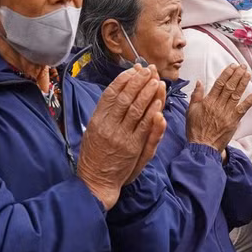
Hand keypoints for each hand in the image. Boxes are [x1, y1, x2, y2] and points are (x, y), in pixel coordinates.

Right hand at [77, 65, 166, 209]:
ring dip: (147, 93)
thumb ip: (104, 115)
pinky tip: (158, 101)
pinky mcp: (132, 147)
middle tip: (148, 70)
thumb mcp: (93, 132)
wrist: (96, 181)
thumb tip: (114, 96)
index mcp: (97, 120)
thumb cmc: (94, 156)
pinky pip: (143, 126)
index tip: (133, 70)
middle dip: (138, 81)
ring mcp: (120, 136)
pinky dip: (151, 112)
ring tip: (156, 80)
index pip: (110, 94)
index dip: (123, 80)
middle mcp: (107, 126)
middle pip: (124, 98)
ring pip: (135, 109)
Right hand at [187, 64, 251, 153]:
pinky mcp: (233, 122)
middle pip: (229, 87)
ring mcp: (227, 113)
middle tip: (242, 67)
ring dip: (243, 83)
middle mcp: (218, 105)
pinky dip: (248, 102)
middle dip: (237, 75)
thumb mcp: (190, 111)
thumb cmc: (195, 130)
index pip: (219, 83)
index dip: (227, 73)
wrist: (202, 146)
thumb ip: (196, 96)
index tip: (232, 66)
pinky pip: (242, 110)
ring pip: (236, 95)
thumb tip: (199, 82)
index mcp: (208, 101)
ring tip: (248, 74)